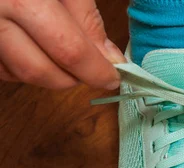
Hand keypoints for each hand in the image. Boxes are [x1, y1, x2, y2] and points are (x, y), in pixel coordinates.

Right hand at [0, 0, 124, 89]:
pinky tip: (34, 47)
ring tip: (63, 53)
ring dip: (49, 74)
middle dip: (74, 77)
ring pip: (19, 74)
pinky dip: (22, 67)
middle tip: (92, 70)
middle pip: (41, 70)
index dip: (97, 70)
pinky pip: (1, 69)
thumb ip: (85, 15)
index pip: (69, 50)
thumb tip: (108, 57)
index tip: (113, 77)